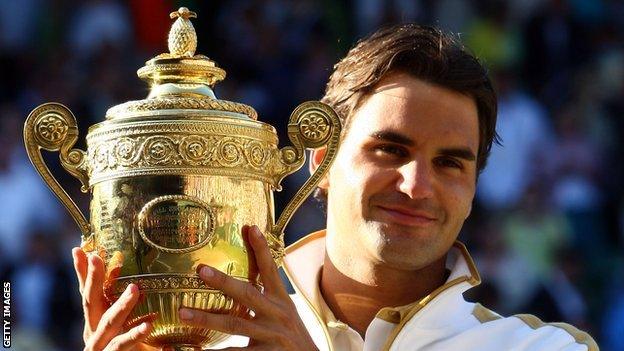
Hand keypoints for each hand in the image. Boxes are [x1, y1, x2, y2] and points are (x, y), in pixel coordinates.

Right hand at [72, 248, 156, 350]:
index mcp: (94, 321)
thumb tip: (139, 283)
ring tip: (136, 289)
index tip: (80, 248)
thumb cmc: (121, 350)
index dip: (82, 271)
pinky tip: (150, 324)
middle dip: (93, 279)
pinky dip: (137, 334)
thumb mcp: (120, 326)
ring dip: (122, 305)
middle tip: (98, 257)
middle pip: (91, 302)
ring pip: (110, 323)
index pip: (86, 292)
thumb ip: (126, 308)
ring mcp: (100, 346)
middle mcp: (93, 332)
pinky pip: (123, 345)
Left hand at [178, 225, 317, 350]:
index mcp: (281, 299)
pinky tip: (197, 350)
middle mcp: (277, 314)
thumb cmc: (290, 335)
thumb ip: (265, 297)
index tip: (250, 228)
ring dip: (207, 318)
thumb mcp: (284, 311)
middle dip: (223, 281)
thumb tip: (238, 282)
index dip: (261, 249)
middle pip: (247, 294)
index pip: (270, 269)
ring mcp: (272, 335)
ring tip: (182, 313)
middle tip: (201, 270)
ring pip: (234, 324)